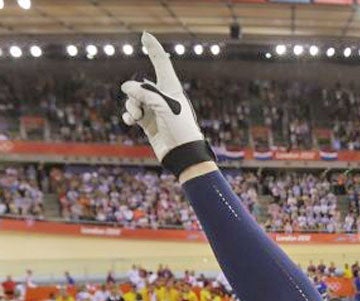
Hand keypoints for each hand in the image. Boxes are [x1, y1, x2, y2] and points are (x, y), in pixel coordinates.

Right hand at [121, 33, 209, 169]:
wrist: (182, 154)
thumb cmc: (179, 129)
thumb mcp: (163, 106)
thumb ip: (144, 92)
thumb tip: (125, 87)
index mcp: (172, 89)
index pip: (161, 63)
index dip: (153, 49)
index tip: (145, 35)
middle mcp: (163, 97)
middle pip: (140, 85)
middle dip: (135, 93)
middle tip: (141, 106)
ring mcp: (154, 110)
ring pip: (133, 99)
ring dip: (131, 106)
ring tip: (138, 117)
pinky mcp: (148, 123)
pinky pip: (132, 113)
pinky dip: (129, 116)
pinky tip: (131, 122)